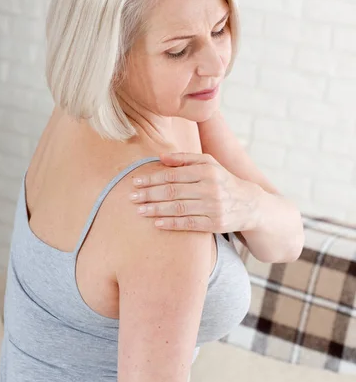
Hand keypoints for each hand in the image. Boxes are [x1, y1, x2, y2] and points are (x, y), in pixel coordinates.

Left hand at [129, 151, 261, 232]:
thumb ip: (185, 158)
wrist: (251, 205)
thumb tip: (160, 157)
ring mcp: (213, 207)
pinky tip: (156, 223)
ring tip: (139, 210)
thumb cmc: (223, 181)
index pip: (173, 174)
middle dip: (150, 194)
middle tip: (132, 197)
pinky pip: (189, 224)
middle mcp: (211, 188)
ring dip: (156, 209)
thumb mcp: (209, 164)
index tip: (136, 182)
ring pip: (179, 208)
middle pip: (173, 191)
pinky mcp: (216, 224)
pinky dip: (171, 223)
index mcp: (207, 170)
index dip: (152, 178)